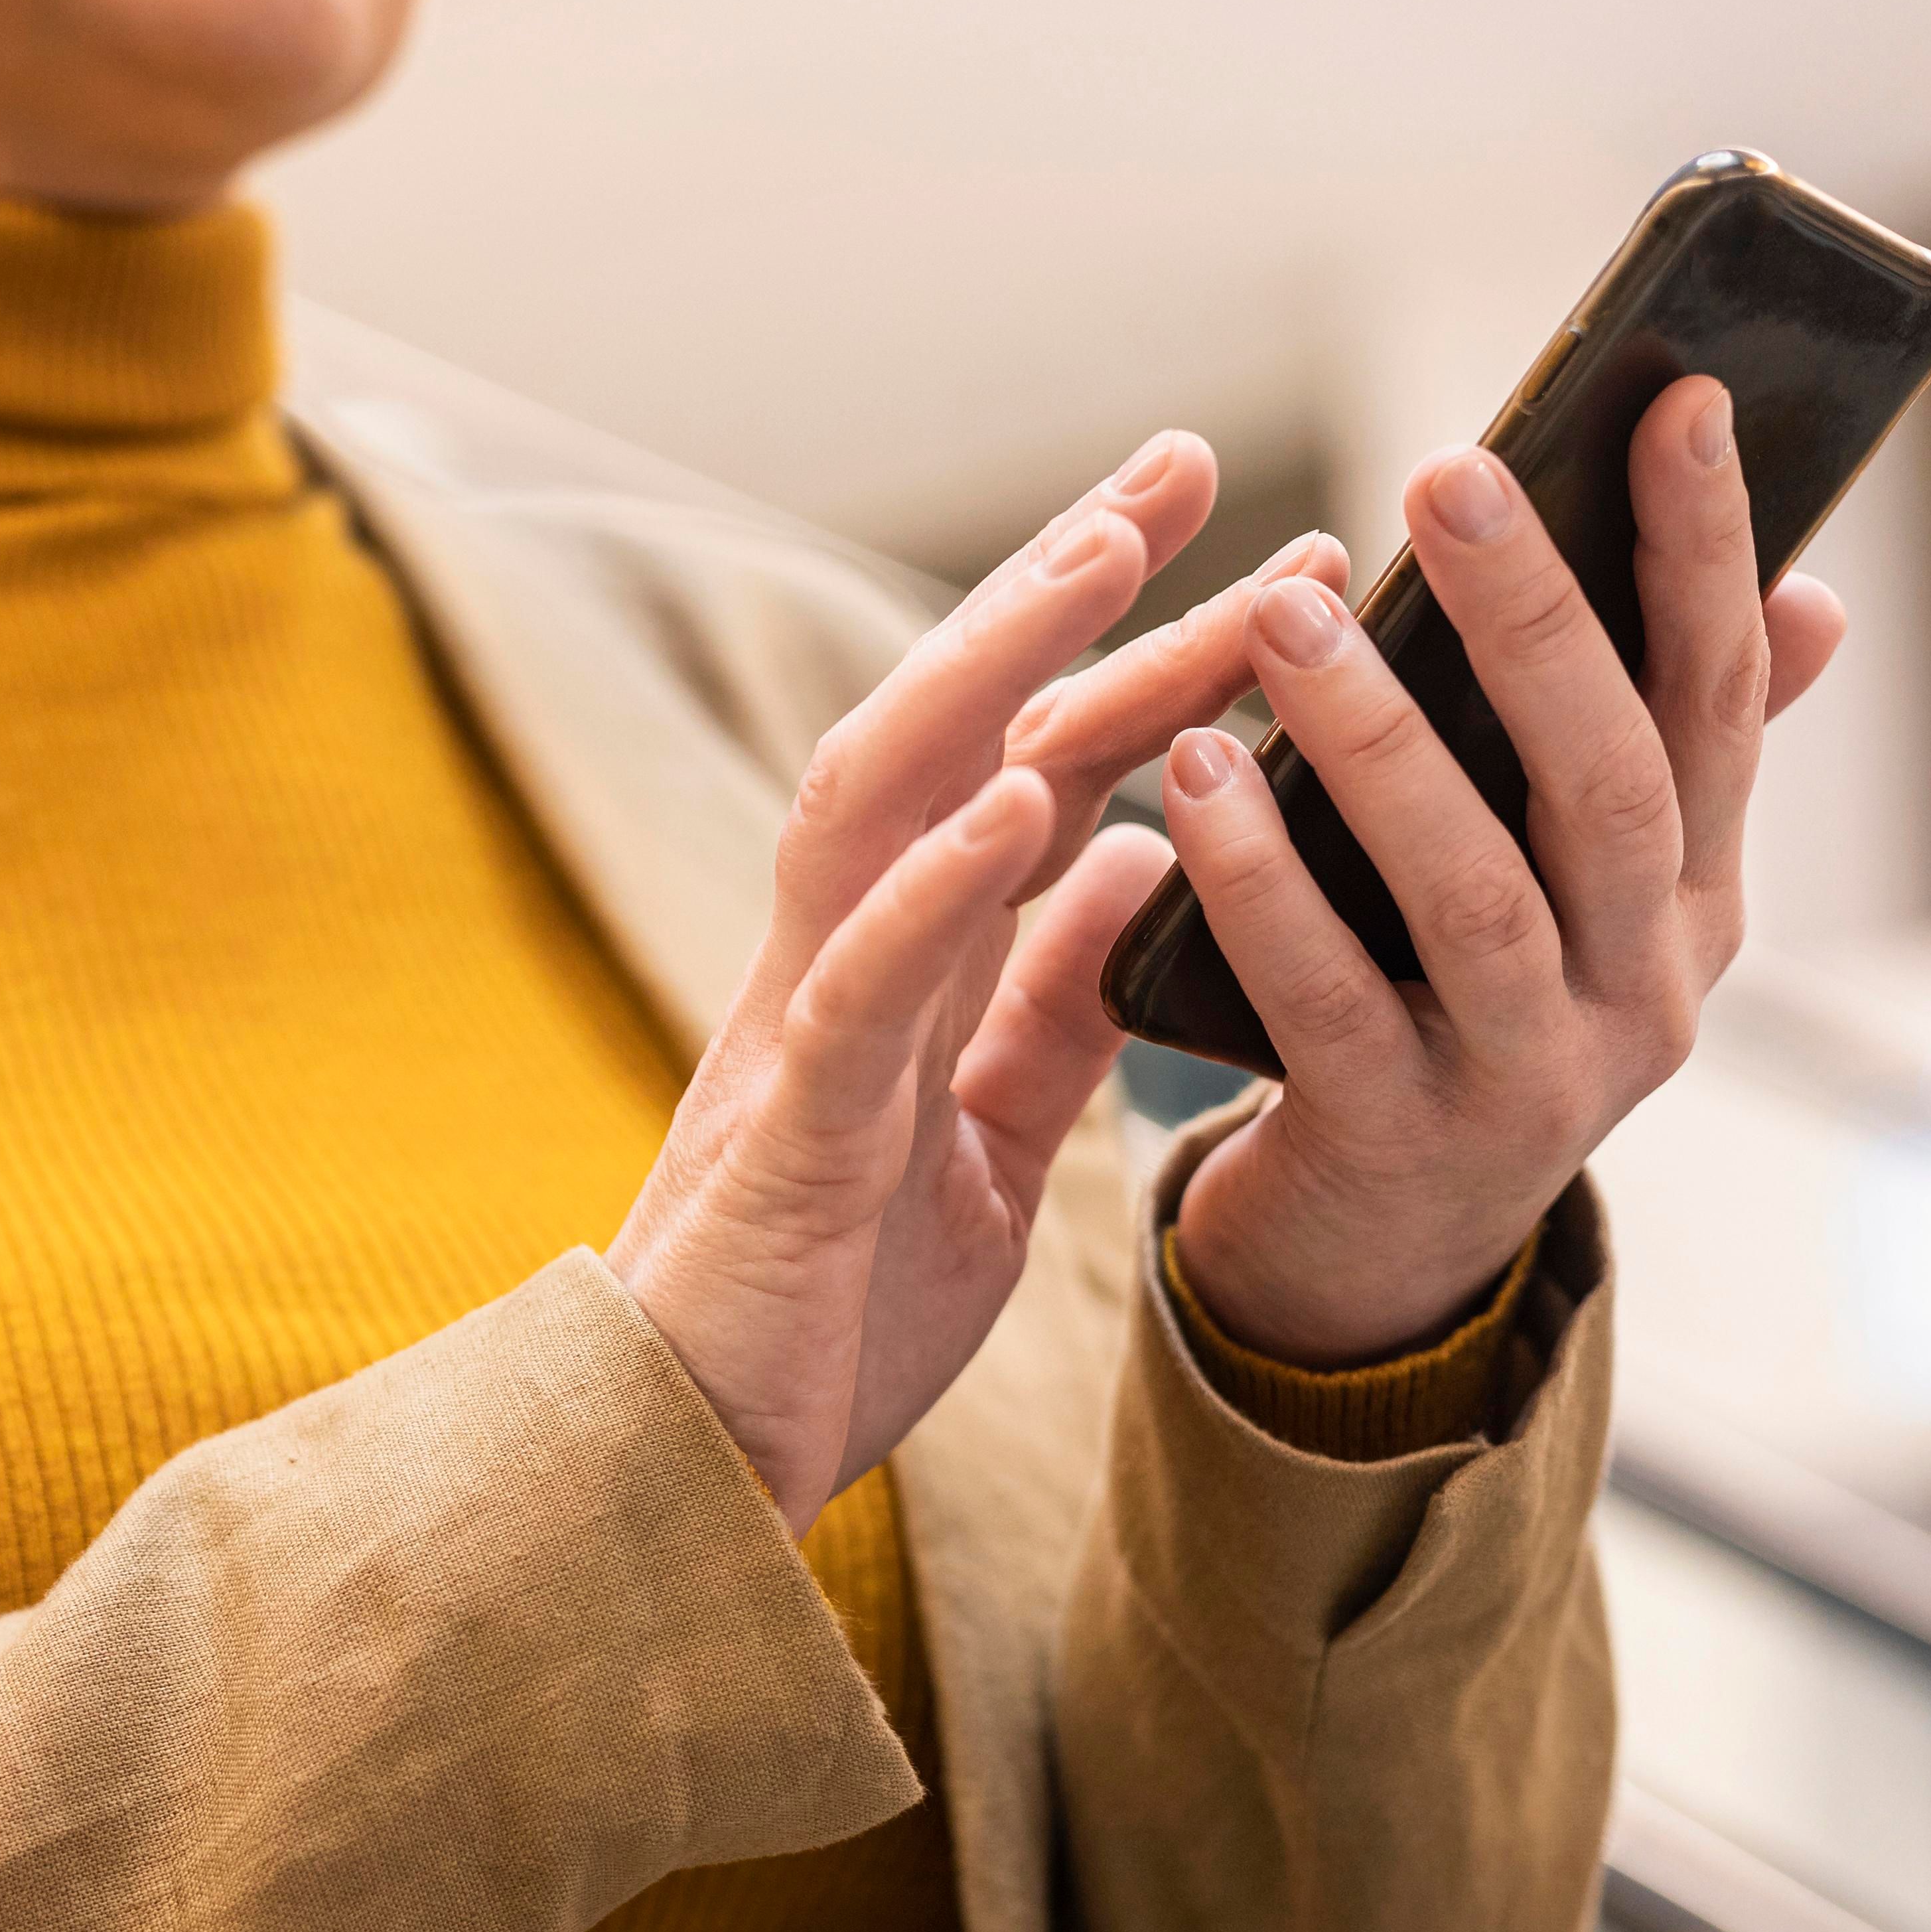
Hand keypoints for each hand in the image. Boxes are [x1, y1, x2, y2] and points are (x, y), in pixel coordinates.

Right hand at [612, 433, 1329, 1530]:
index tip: (1229, 530)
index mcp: (898, 967)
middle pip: (945, 732)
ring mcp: (801, 1034)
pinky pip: (857, 987)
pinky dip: (934, 885)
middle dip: (1058, 590)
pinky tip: (1022, 799)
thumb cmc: (831, 1309)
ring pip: (881, 807)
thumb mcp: (990, 1139)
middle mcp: (837, 962)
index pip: (1011, 758)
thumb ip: (1045, 1003)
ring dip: (988, 677)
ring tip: (1103, 563)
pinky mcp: (791, 1136)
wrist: (701, 1469)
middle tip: (1181, 462)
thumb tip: (1128, 860)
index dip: (1112, 639)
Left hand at [1164, 378, 1846, 1363]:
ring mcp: (1527, 1077)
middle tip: (1446, 471)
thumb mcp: (1579, 899)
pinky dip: (1259, 882)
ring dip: (1378, 740)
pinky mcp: (1395, 1140)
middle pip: (1609, 779)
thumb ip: (1667, 757)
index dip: (1703, 550)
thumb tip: (1811, 596)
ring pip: (1472, 889)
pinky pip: (1323, 996)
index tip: (1674, 398)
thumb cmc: (1453, 1014)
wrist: (1369, 1259)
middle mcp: (1641, 990)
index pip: (1717, 699)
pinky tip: (1193, 777)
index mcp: (1688, 902)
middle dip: (1538, 618)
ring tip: (1282, 615)